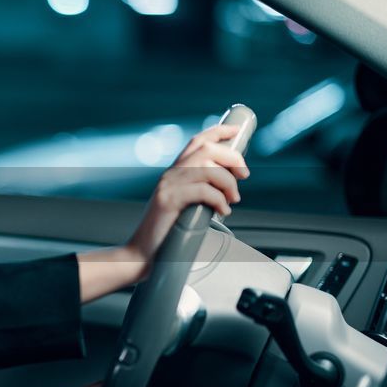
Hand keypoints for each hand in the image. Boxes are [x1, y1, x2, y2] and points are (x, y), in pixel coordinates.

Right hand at [122, 123, 249, 277]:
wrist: (143, 254)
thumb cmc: (167, 235)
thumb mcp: (186, 207)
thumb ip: (201, 192)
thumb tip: (230, 186)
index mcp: (174, 173)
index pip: (196, 141)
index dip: (218, 132)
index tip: (236, 131)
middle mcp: (170, 174)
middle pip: (206, 149)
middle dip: (232, 158)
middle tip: (244, 175)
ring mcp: (168, 186)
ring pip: (208, 168)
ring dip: (228, 183)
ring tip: (232, 200)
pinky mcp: (169, 200)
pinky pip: (203, 190)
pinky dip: (219, 200)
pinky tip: (222, 212)